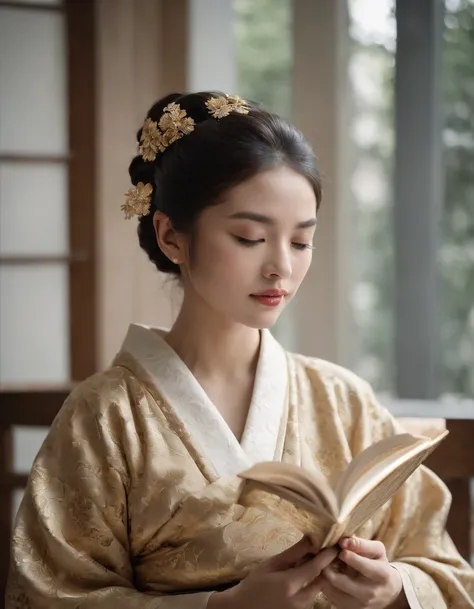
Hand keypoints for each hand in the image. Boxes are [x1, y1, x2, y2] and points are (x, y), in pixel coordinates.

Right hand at [208, 536, 337, 608]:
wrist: (244, 607)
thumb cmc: (255, 583)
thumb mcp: (272, 564)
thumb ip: (293, 553)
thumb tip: (311, 539)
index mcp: (290, 584)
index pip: (316, 568)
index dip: (328, 556)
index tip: (335, 545)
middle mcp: (299, 600)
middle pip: (322, 581)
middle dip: (327, 566)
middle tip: (328, 551)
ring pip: (318, 590)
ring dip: (320, 575)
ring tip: (316, 560)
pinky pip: (312, 597)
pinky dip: (313, 585)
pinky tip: (307, 575)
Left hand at [320, 537, 407, 608]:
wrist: (388, 592)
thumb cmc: (380, 565)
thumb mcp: (377, 551)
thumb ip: (361, 544)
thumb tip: (343, 541)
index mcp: (382, 575)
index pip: (362, 566)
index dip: (348, 555)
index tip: (341, 547)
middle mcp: (371, 593)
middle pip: (339, 580)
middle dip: (329, 565)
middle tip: (328, 555)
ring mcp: (360, 606)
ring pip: (330, 589)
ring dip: (326, 574)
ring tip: (329, 564)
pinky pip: (330, 596)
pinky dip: (327, 583)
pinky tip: (332, 575)